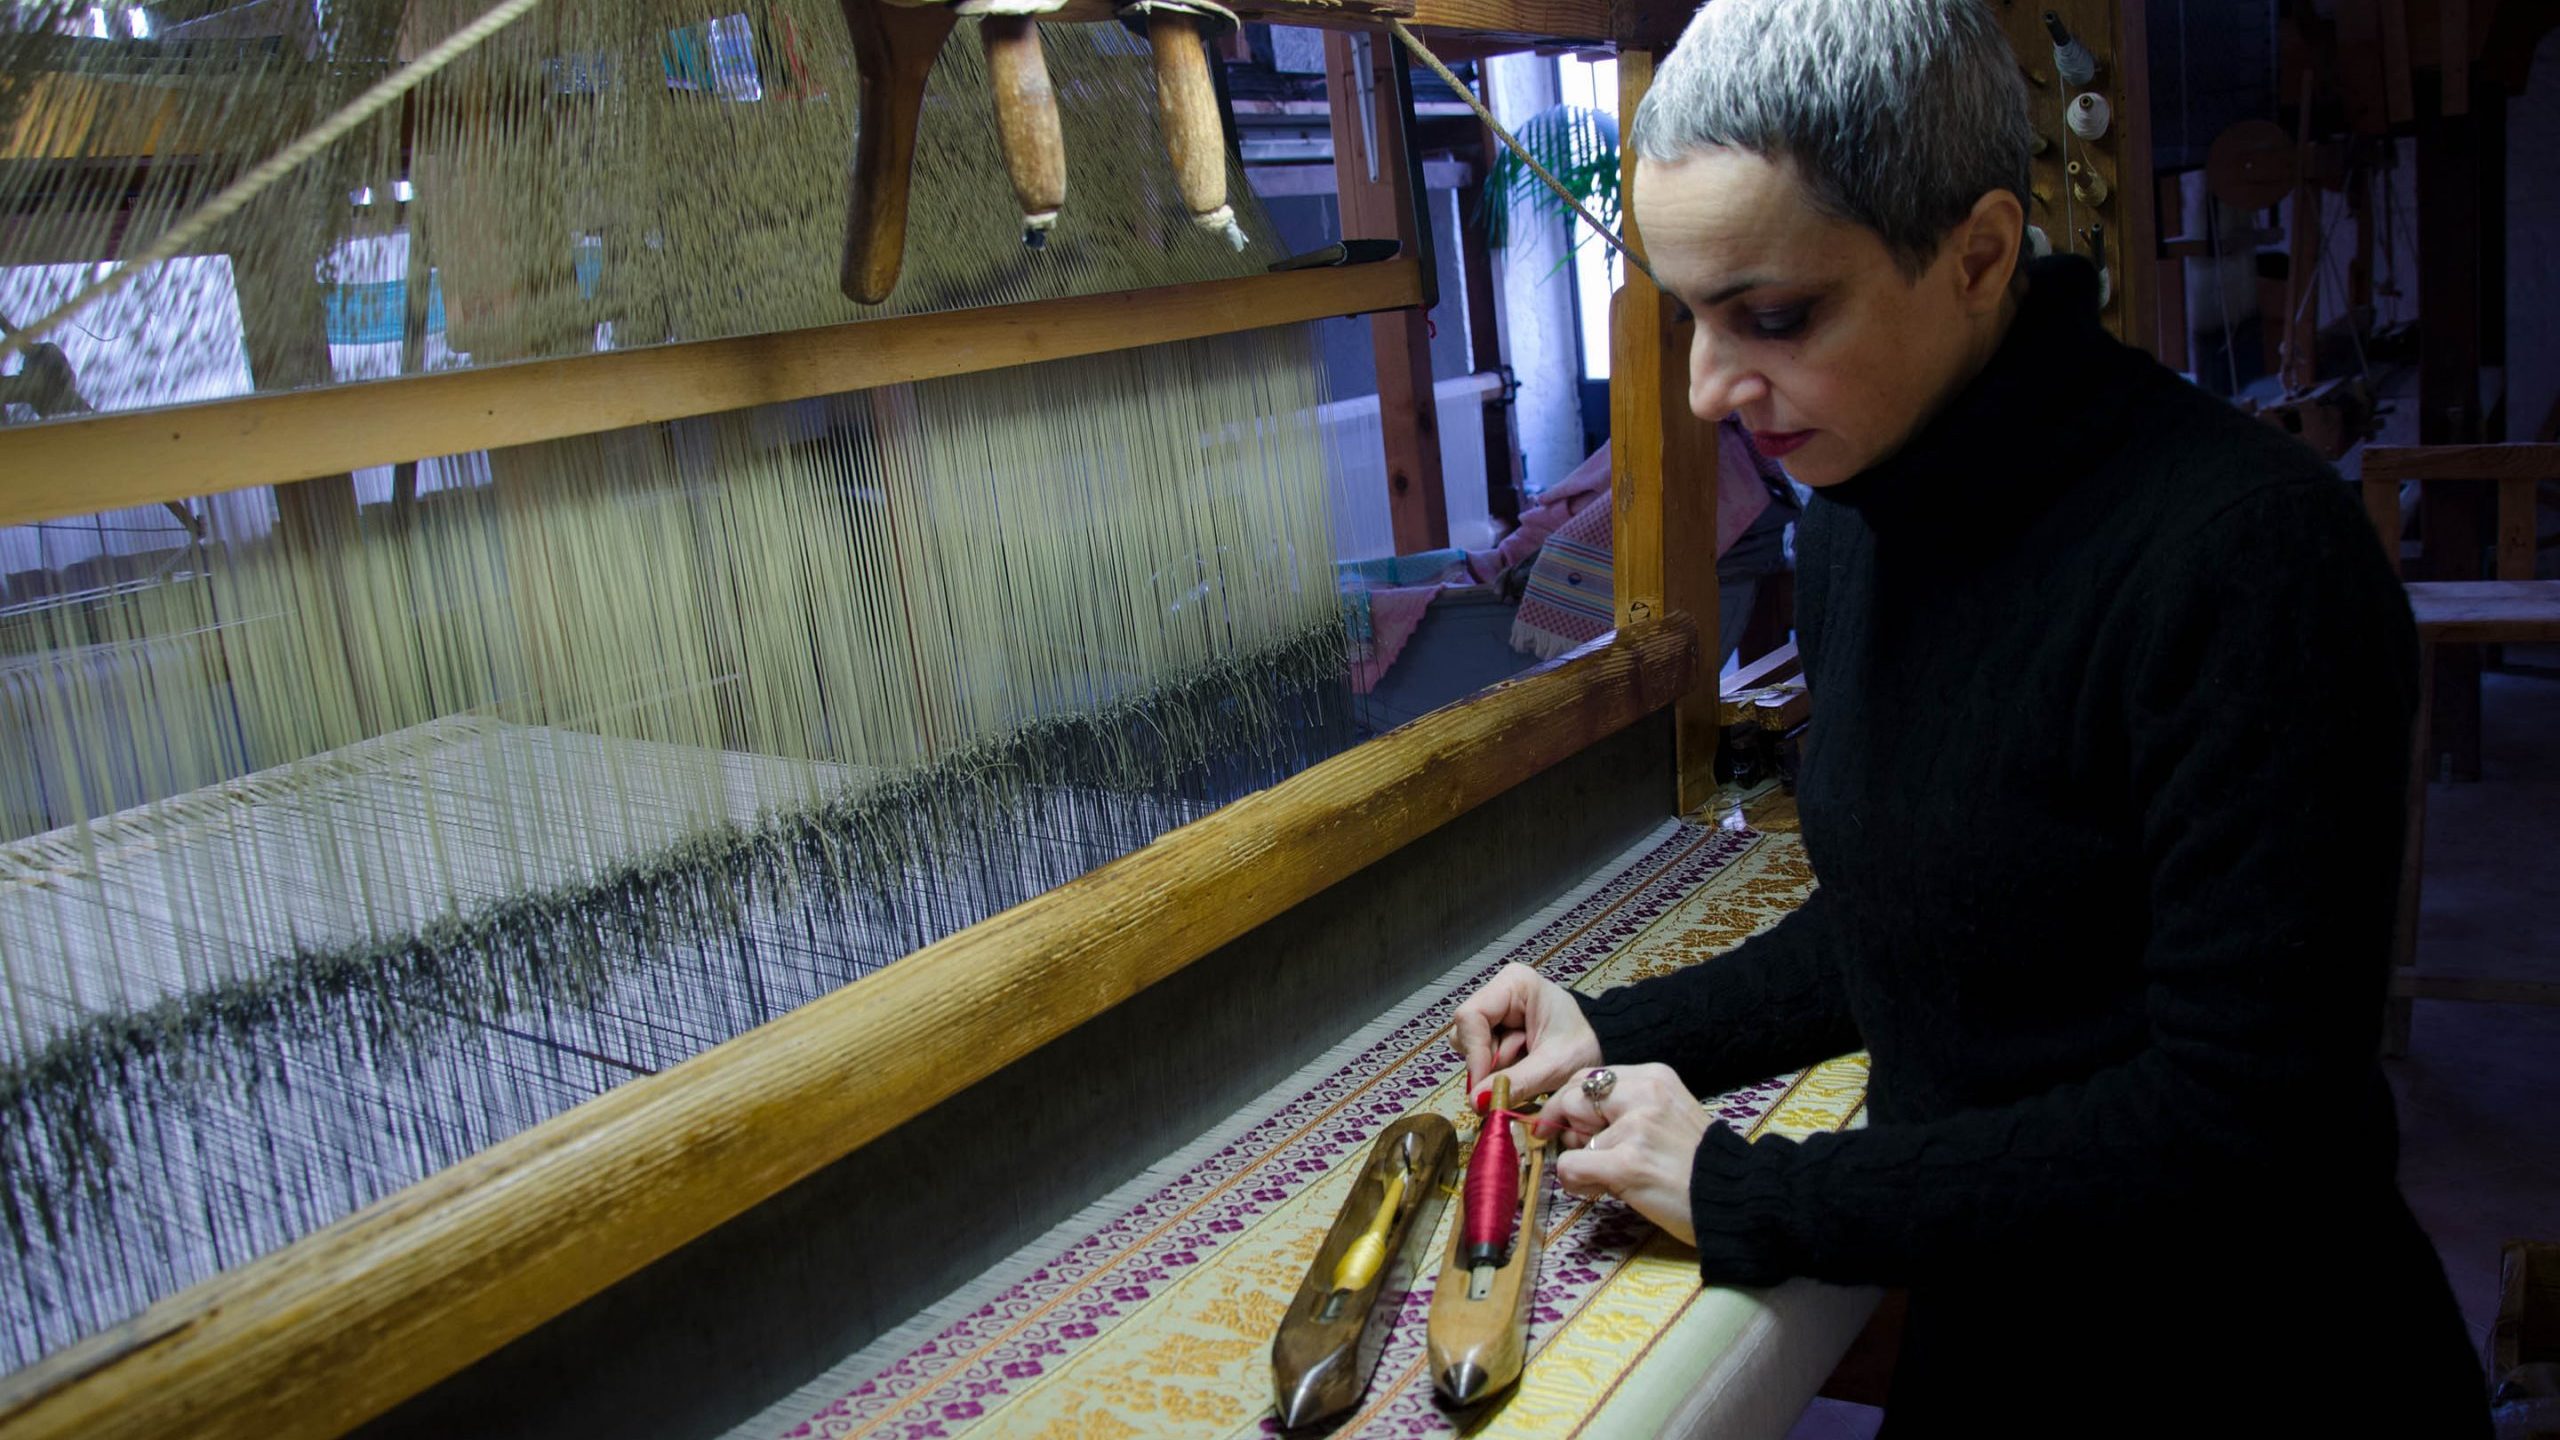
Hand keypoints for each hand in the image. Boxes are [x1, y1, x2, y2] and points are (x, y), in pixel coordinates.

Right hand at [1450, 963, 1600, 1107]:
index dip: (1474, 1052)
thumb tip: (1477, 1101)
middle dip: (1487, 1062)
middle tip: (1513, 1079)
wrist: (1603, 1046)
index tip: (1484, 1086)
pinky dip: (1500, 1068)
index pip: (1471, 1016)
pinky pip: (1483, 1053)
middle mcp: (1500, 991)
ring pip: (1471, 1045)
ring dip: (1495, 1067)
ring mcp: (1497, 1009)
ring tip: (1527, 1067)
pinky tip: (1523, 1066)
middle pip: (1467, 1031)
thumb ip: (1515, 1082)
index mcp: (1514, 984)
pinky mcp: (1498, 1027)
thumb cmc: (1585, 1046)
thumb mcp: (1552, 1066)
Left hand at [1541, 1064, 1706, 1246]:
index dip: (1571, 1105)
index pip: (1587, 1078)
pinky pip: (1571, 1166)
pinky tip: (1603, 1189)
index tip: (1572, 1127)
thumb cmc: (1698, 1166)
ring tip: (1613, 1179)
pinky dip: (1577, 1182)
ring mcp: (1636, 1128)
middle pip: (1571, 1099)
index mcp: (1654, 1078)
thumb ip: (1625, 1110)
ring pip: (1571, 1140)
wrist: (1737, 1200)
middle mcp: (1644, 1095)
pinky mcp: (1628, 1163)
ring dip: (1582, 1165)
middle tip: (1591, 1155)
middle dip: (1570, 1130)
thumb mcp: (1667, 1116)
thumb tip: (1568, 1123)